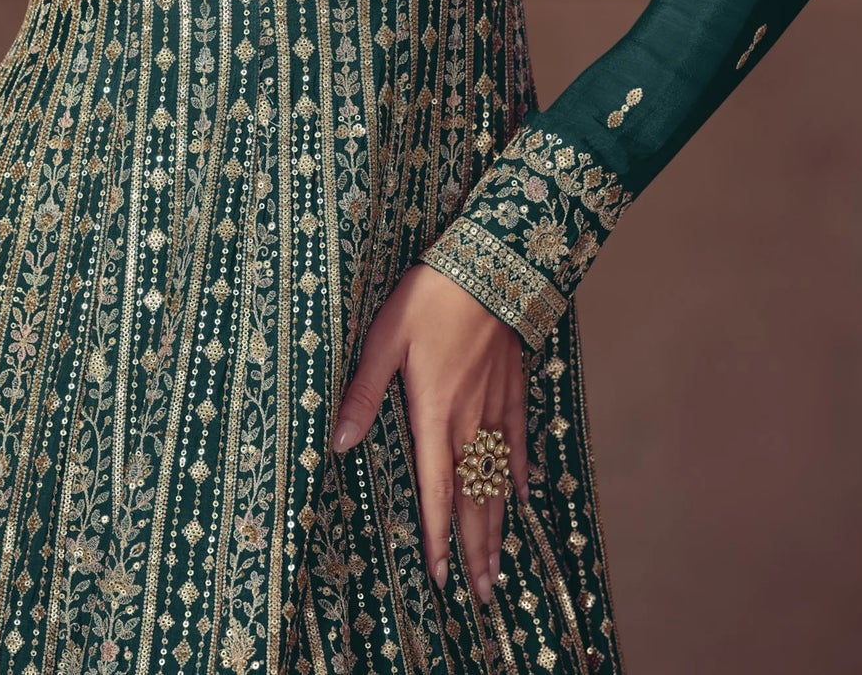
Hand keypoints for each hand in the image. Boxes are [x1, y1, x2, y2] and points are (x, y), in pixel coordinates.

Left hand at [330, 263, 530, 605]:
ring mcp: (495, 406)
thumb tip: (337, 443)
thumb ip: (363, 395)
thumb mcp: (384, 342)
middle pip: (475, 498)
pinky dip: (521, 472)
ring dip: (498, 525)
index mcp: (435, 414)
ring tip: (500, 565)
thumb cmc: (427, 301)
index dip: (438, 536)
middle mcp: (469, 421)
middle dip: (475, 549)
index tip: (441, 577)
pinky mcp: (511, 388)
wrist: (485, 267)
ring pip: (499, 480)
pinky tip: (524, 495)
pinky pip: (518, 441)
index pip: (436, 490)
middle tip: (480, 594)